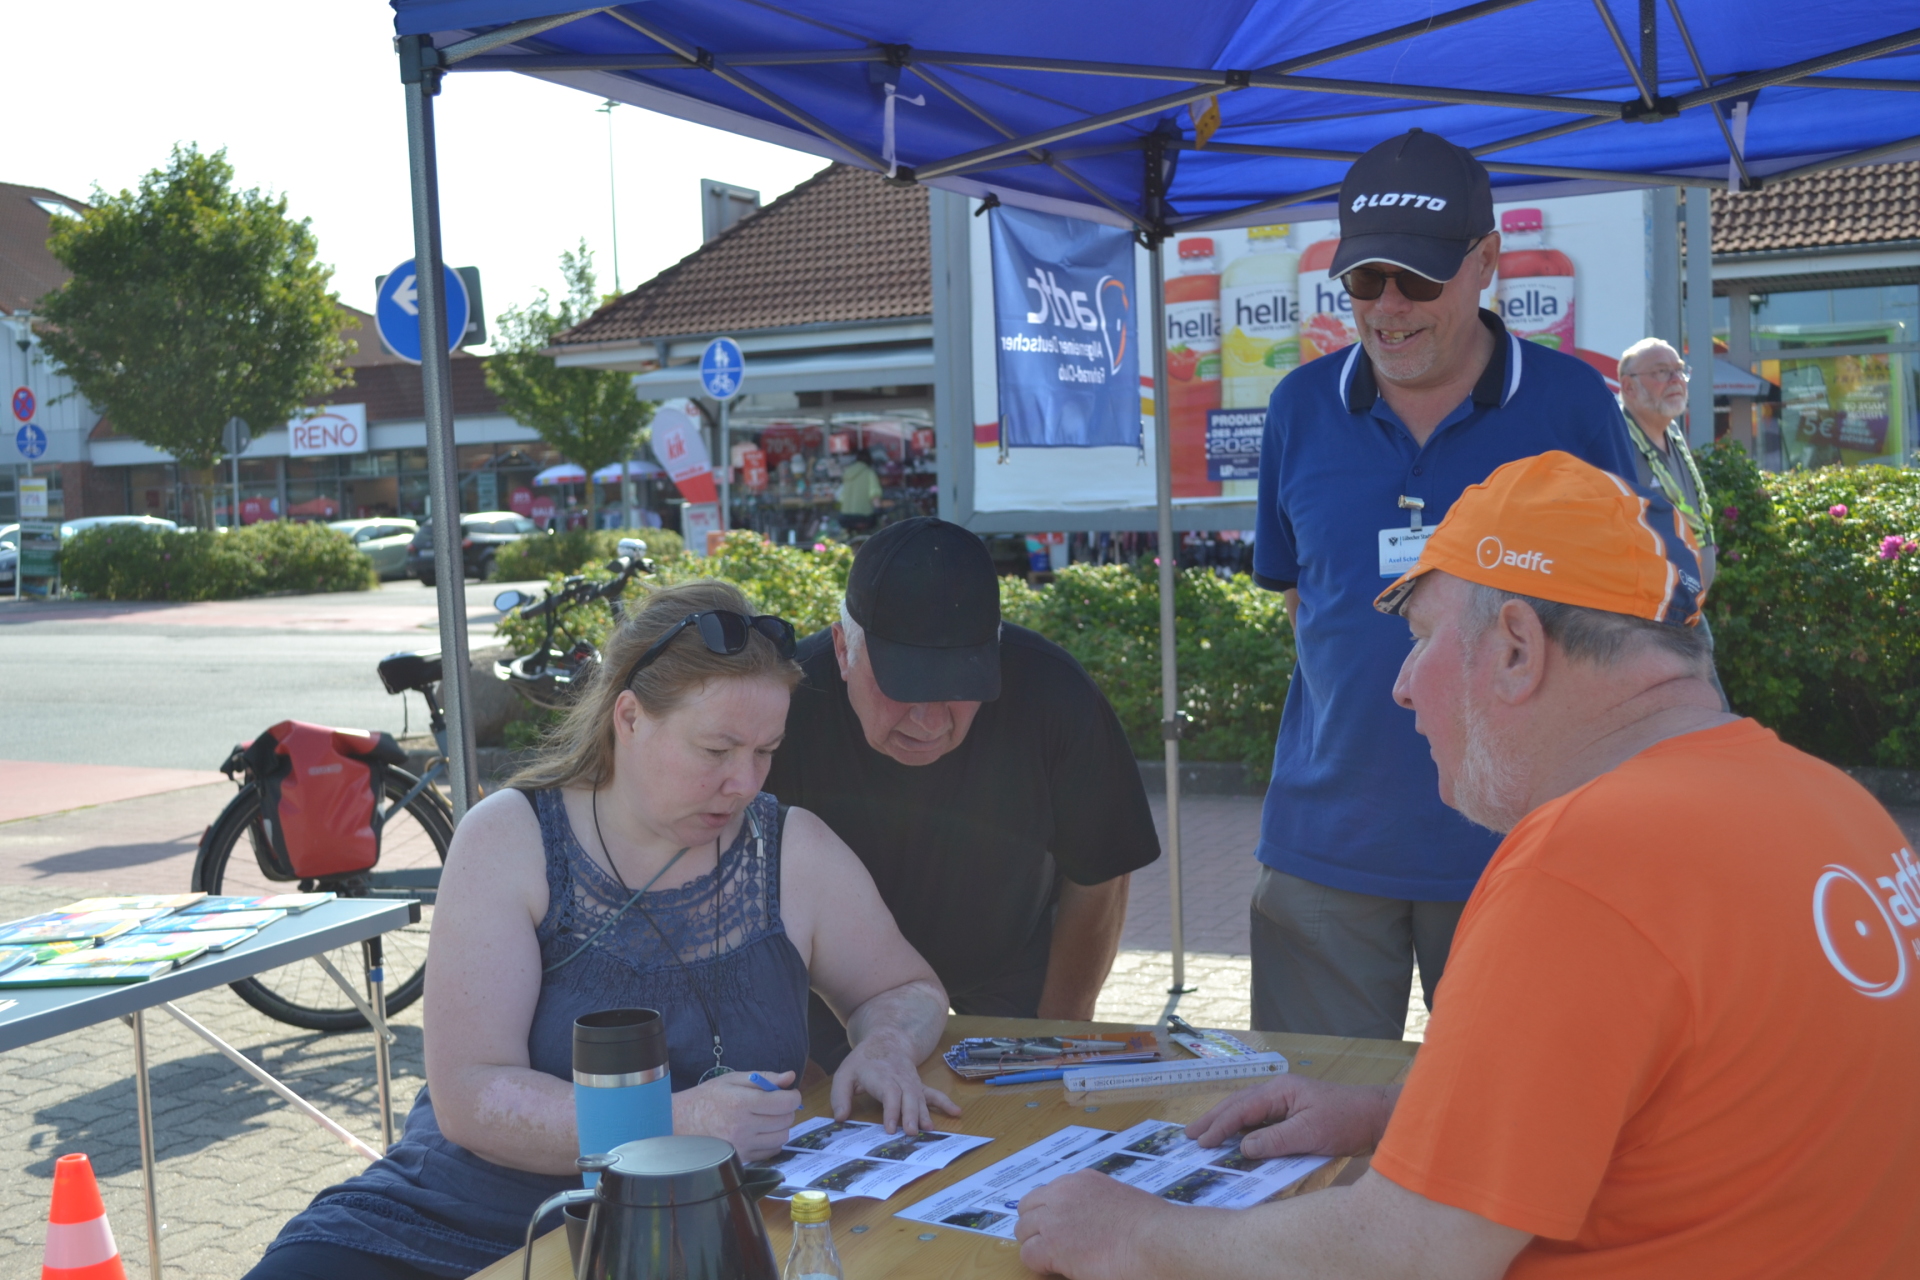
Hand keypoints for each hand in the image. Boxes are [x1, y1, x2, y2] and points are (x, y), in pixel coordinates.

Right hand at [672, 1070, 801, 1160]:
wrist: (680, 1122)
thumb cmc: (707, 1098)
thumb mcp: (733, 1079)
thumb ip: (764, 1077)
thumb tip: (791, 1077)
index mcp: (742, 1102)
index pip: (785, 1102)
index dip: (793, 1096)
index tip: (788, 1093)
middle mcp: (743, 1126)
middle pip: (786, 1120)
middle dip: (786, 1110)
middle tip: (775, 1104)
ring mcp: (742, 1145)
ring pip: (781, 1137)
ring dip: (780, 1126)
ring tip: (766, 1118)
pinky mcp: (741, 1158)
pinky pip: (770, 1152)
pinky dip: (771, 1142)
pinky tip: (759, 1132)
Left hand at [831, 1031, 960, 1134]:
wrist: (887, 1040)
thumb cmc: (864, 1061)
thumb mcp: (844, 1074)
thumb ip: (840, 1096)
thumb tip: (840, 1117)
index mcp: (881, 1076)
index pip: (889, 1093)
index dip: (891, 1111)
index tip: (891, 1129)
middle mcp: (900, 1078)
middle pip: (908, 1097)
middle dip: (911, 1115)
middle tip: (911, 1133)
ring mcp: (912, 1082)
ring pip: (920, 1098)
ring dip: (925, 1114)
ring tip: (928, 1130)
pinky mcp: (919, 1086)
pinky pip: (933, 1094)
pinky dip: (945, 1103)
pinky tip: (956, 1112)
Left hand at [1015, 1170, 1164, 1278]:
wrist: (1154, 1240)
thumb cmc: (1150, 1225)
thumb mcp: (1118, 1198)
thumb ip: (1095, 1203)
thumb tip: (1088, 1220)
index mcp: (1081, 1180)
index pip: (1045, 1193)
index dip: (1048, 1214)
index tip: (1060, 1229)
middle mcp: (1062, 1193)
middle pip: (1027, 1209)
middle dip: (1036, 1227)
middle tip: (1051, 1246)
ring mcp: (1054, 1218)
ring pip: (1023, 1232)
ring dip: (1036, 1245)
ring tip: (1055, 1259)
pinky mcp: (1052, 1245)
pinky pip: (1028, 1255)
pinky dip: (1039, 1264)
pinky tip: (1057, 1269)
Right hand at [1185, 1076, 1395, 1158]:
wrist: (1378, 1118)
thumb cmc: (1347, 1121)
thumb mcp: (1310, 1133)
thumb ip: (1274, 1140)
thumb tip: (1242, 1148)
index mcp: (1280, 1090)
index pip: (1242, 1108)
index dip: (1219, 1126)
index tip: (1201, 1142)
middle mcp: (1279, 1093)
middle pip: (1238, 1104)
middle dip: (1213, 1120)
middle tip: (1189, 1135)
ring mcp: (1287, 1103)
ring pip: (1247, 1112)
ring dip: (1225, 1124)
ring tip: (1204, 1136)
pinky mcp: (1295, 1116)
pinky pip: (1262, 1122)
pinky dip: (1244, 1130)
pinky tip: (1235, 1141)